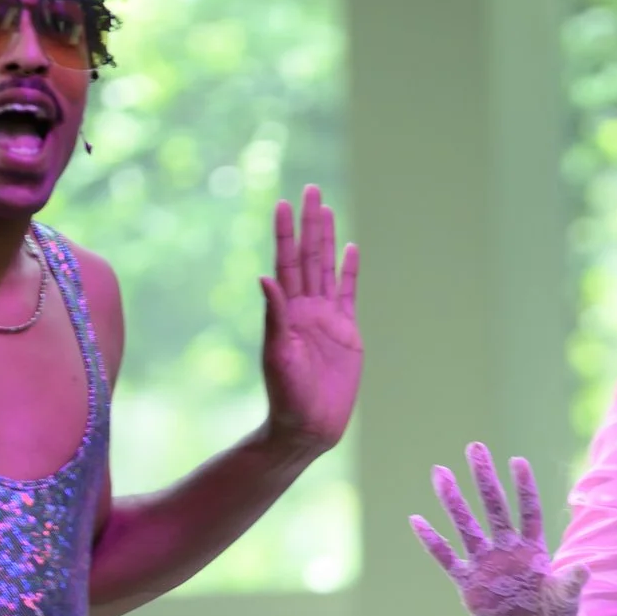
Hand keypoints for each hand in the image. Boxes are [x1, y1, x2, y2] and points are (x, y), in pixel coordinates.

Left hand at [259, 184, 360, 458]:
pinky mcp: (347, 332)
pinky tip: (351, 249)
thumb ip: (275, 316)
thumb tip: (266, 277)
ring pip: (328, 267)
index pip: (286, 262)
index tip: (283, 203)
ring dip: (328, 238)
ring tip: (327, 209)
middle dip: (310, 223)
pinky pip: (349, 293)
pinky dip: (350, 271)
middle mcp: (305, 308)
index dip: (285, 233)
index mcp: (286, 310)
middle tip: (310, 190)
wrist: (309, 425)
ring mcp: (327, 318)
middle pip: (309, 256)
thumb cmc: (287, 395)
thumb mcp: (278, 355)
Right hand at [410, 443, 590, 615]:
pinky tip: (417, 520)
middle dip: (484, 479)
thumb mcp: (566, 600)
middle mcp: (506, 550)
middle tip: (474, 447)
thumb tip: (585, 569)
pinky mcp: (468, 584)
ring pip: (467, 526)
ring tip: (440, 472)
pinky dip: (433, 542)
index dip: (524, 487)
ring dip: (454, 501)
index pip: (528, 510)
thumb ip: (571, 583)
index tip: (517, 460)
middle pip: (495, 508)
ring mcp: (485, 564)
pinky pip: (447, 559)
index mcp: (533, 549)